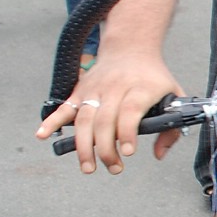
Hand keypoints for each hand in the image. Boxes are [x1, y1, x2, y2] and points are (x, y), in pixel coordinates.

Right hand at [36, 47, 184, 174]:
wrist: (131, 48)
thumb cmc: (153, 78)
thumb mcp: (174, 95)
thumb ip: (171, 127)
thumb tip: (158, 155)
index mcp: (140, 88)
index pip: (130, 110)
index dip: (127, 132)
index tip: (128, 152)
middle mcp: (115, 87)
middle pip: (104, 120)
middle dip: (106, 148)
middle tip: (113, 168)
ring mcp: (95, 89)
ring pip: (84, 118)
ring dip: (83, 145)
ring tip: (88, 167)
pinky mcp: (80, 91)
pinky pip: (64, 107)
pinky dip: (52, 121)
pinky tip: (42, 135)